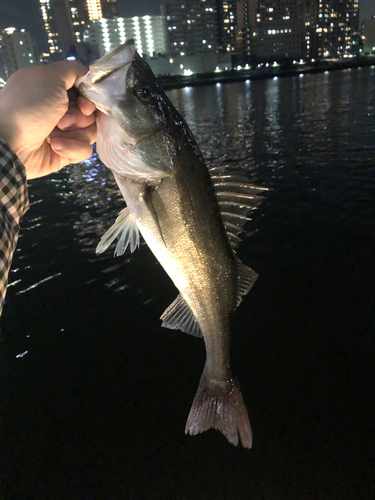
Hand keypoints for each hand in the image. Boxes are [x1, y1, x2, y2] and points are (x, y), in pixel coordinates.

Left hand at [0, 60, 96, 178]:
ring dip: (74, 132)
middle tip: (62, 119)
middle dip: (79, 117)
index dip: (90, 98)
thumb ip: (73, 70)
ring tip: (54, 134)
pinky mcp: (66, 152)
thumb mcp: (49, 76)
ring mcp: (64, 132)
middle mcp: (60, 110)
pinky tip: (54, 146)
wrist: (11, 144)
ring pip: (90, 132)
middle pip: (90, 113)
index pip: (86, 92)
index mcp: (54, 90)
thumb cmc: (28, 106)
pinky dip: (71, 147)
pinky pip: (83, 150)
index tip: (84, 104)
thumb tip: (89, 75)